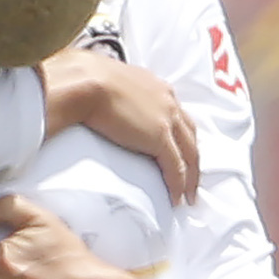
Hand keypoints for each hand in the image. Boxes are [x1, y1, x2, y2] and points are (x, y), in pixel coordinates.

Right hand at [39, 49, 200, 201]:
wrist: (85, 81)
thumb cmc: (85, 78)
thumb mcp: (109, 82)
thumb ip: (114, 93)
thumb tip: (100, 100)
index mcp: (156, 87)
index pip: (176, 113)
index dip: (180, 134)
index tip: (179, 149)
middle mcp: (168, 101)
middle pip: (189, 135)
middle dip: (193, 158)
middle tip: (192, 178)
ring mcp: (167, 119)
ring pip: (189, 154)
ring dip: (192, 177)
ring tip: (188, 195)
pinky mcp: (160, 138)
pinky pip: (176, 168)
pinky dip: (178, 185)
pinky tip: (176, 199)